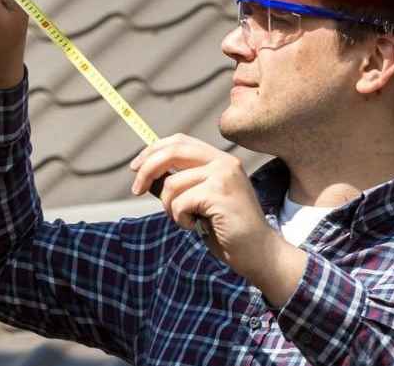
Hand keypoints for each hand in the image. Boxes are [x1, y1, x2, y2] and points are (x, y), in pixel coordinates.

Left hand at [129, 135, 275, 272]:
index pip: (180, 141)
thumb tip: (148, 174)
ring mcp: (223, 176)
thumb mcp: (202, 200)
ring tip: (186, 220)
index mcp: (220, 160)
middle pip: (172, 151)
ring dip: (169, 207)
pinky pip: (180, 202)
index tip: (136, 167)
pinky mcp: (219, 194)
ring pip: (172, 183)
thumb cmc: (227, 229)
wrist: (258, 252)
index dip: (153, 150)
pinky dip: (180, 218)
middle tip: (136, 189)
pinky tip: (195, 226)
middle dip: (147, 169)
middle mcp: (223, 162)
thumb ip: (183, 184)